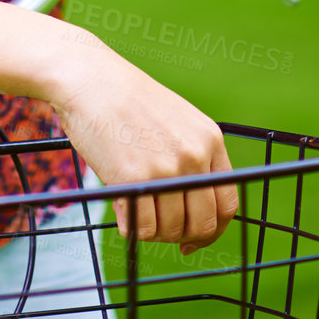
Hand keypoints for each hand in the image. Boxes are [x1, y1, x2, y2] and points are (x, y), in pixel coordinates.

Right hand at [47, 37, 237, 251]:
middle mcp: (194, 155)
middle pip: (203, 223)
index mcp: (210, 140)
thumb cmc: (127, 101)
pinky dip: (132, 229)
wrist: (91, 79)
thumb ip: (192, 159)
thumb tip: (192, 212)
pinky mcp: (135, 177)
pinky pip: (143, 228)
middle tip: (160, 231)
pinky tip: (121, 210)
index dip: (212, 229)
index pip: (227, 203)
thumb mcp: (177, 120)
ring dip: (154, 232)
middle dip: (183, 236)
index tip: (193, 239)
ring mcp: (166, 168)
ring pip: (172, 230)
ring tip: (136, 211)